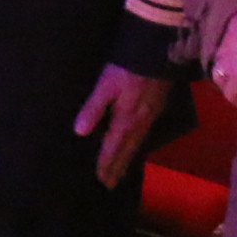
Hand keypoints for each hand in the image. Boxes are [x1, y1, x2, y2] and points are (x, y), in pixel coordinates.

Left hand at [72, 66, 175, 187]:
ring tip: (121, 173)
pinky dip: (137, 146)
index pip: (112, 148)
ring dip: (128, 160)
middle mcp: (139, 123)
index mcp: (126, 119)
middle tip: (110, 185)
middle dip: (117, 168)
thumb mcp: (106, 85)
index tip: (100, 180)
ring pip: (137, 144)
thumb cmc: (127, 67)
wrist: (157, 51)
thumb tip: (79, 132)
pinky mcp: (156, 108)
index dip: (105, 164)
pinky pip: (144, 135)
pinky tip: (135, 146)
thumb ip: (93, 108)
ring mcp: (150, 116)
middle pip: (127, 151)